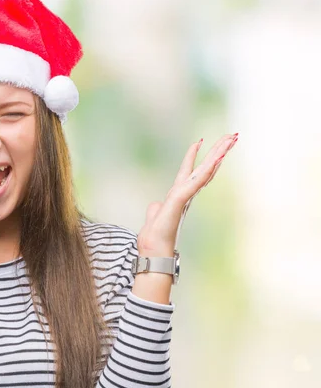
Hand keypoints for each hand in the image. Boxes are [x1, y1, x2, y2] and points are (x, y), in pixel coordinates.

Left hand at [137, 133, 238, 256]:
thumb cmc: (154, 238)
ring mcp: (185, 197)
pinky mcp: (180, 201)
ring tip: (230, 139)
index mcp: (179, 195)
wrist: (153, 252)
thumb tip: (155, 205)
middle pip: (204, 168)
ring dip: (218, 154)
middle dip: (218, 151)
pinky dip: (206, 170)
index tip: (203, 140)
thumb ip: (156, 208)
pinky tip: (216, 158)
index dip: (197, 157)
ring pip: (205, 171)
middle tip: (232, 136)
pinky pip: (195, 182)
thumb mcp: (154, 216)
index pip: (192, 172)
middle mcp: (185, 194)